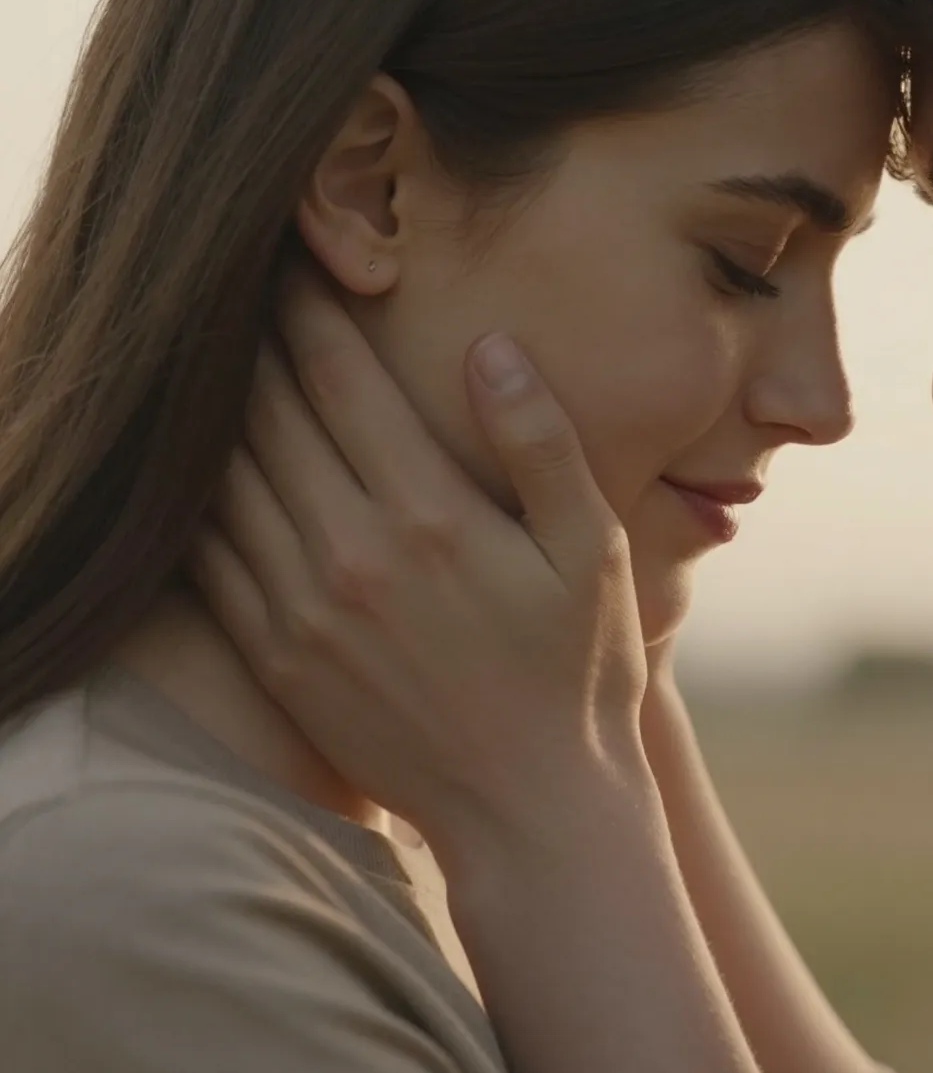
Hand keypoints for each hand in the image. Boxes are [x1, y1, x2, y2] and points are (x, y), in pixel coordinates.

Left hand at [190, 269, 646, 854]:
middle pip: (269, 417)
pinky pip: (212, 558)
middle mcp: (351, 557)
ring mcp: (303, 613)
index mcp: (430, 517)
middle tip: (244, 294)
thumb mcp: (592, 551)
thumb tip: (491, 346)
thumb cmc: (579, 671)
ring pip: (229, 480)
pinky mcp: (279, 659)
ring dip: (220, 412)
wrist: (530, 808)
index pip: (340, 382)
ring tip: (222, 363)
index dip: (308, 312)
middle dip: (253, 345)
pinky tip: (209, 465)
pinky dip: (200, 498)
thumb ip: (540, 444)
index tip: (295, 264)